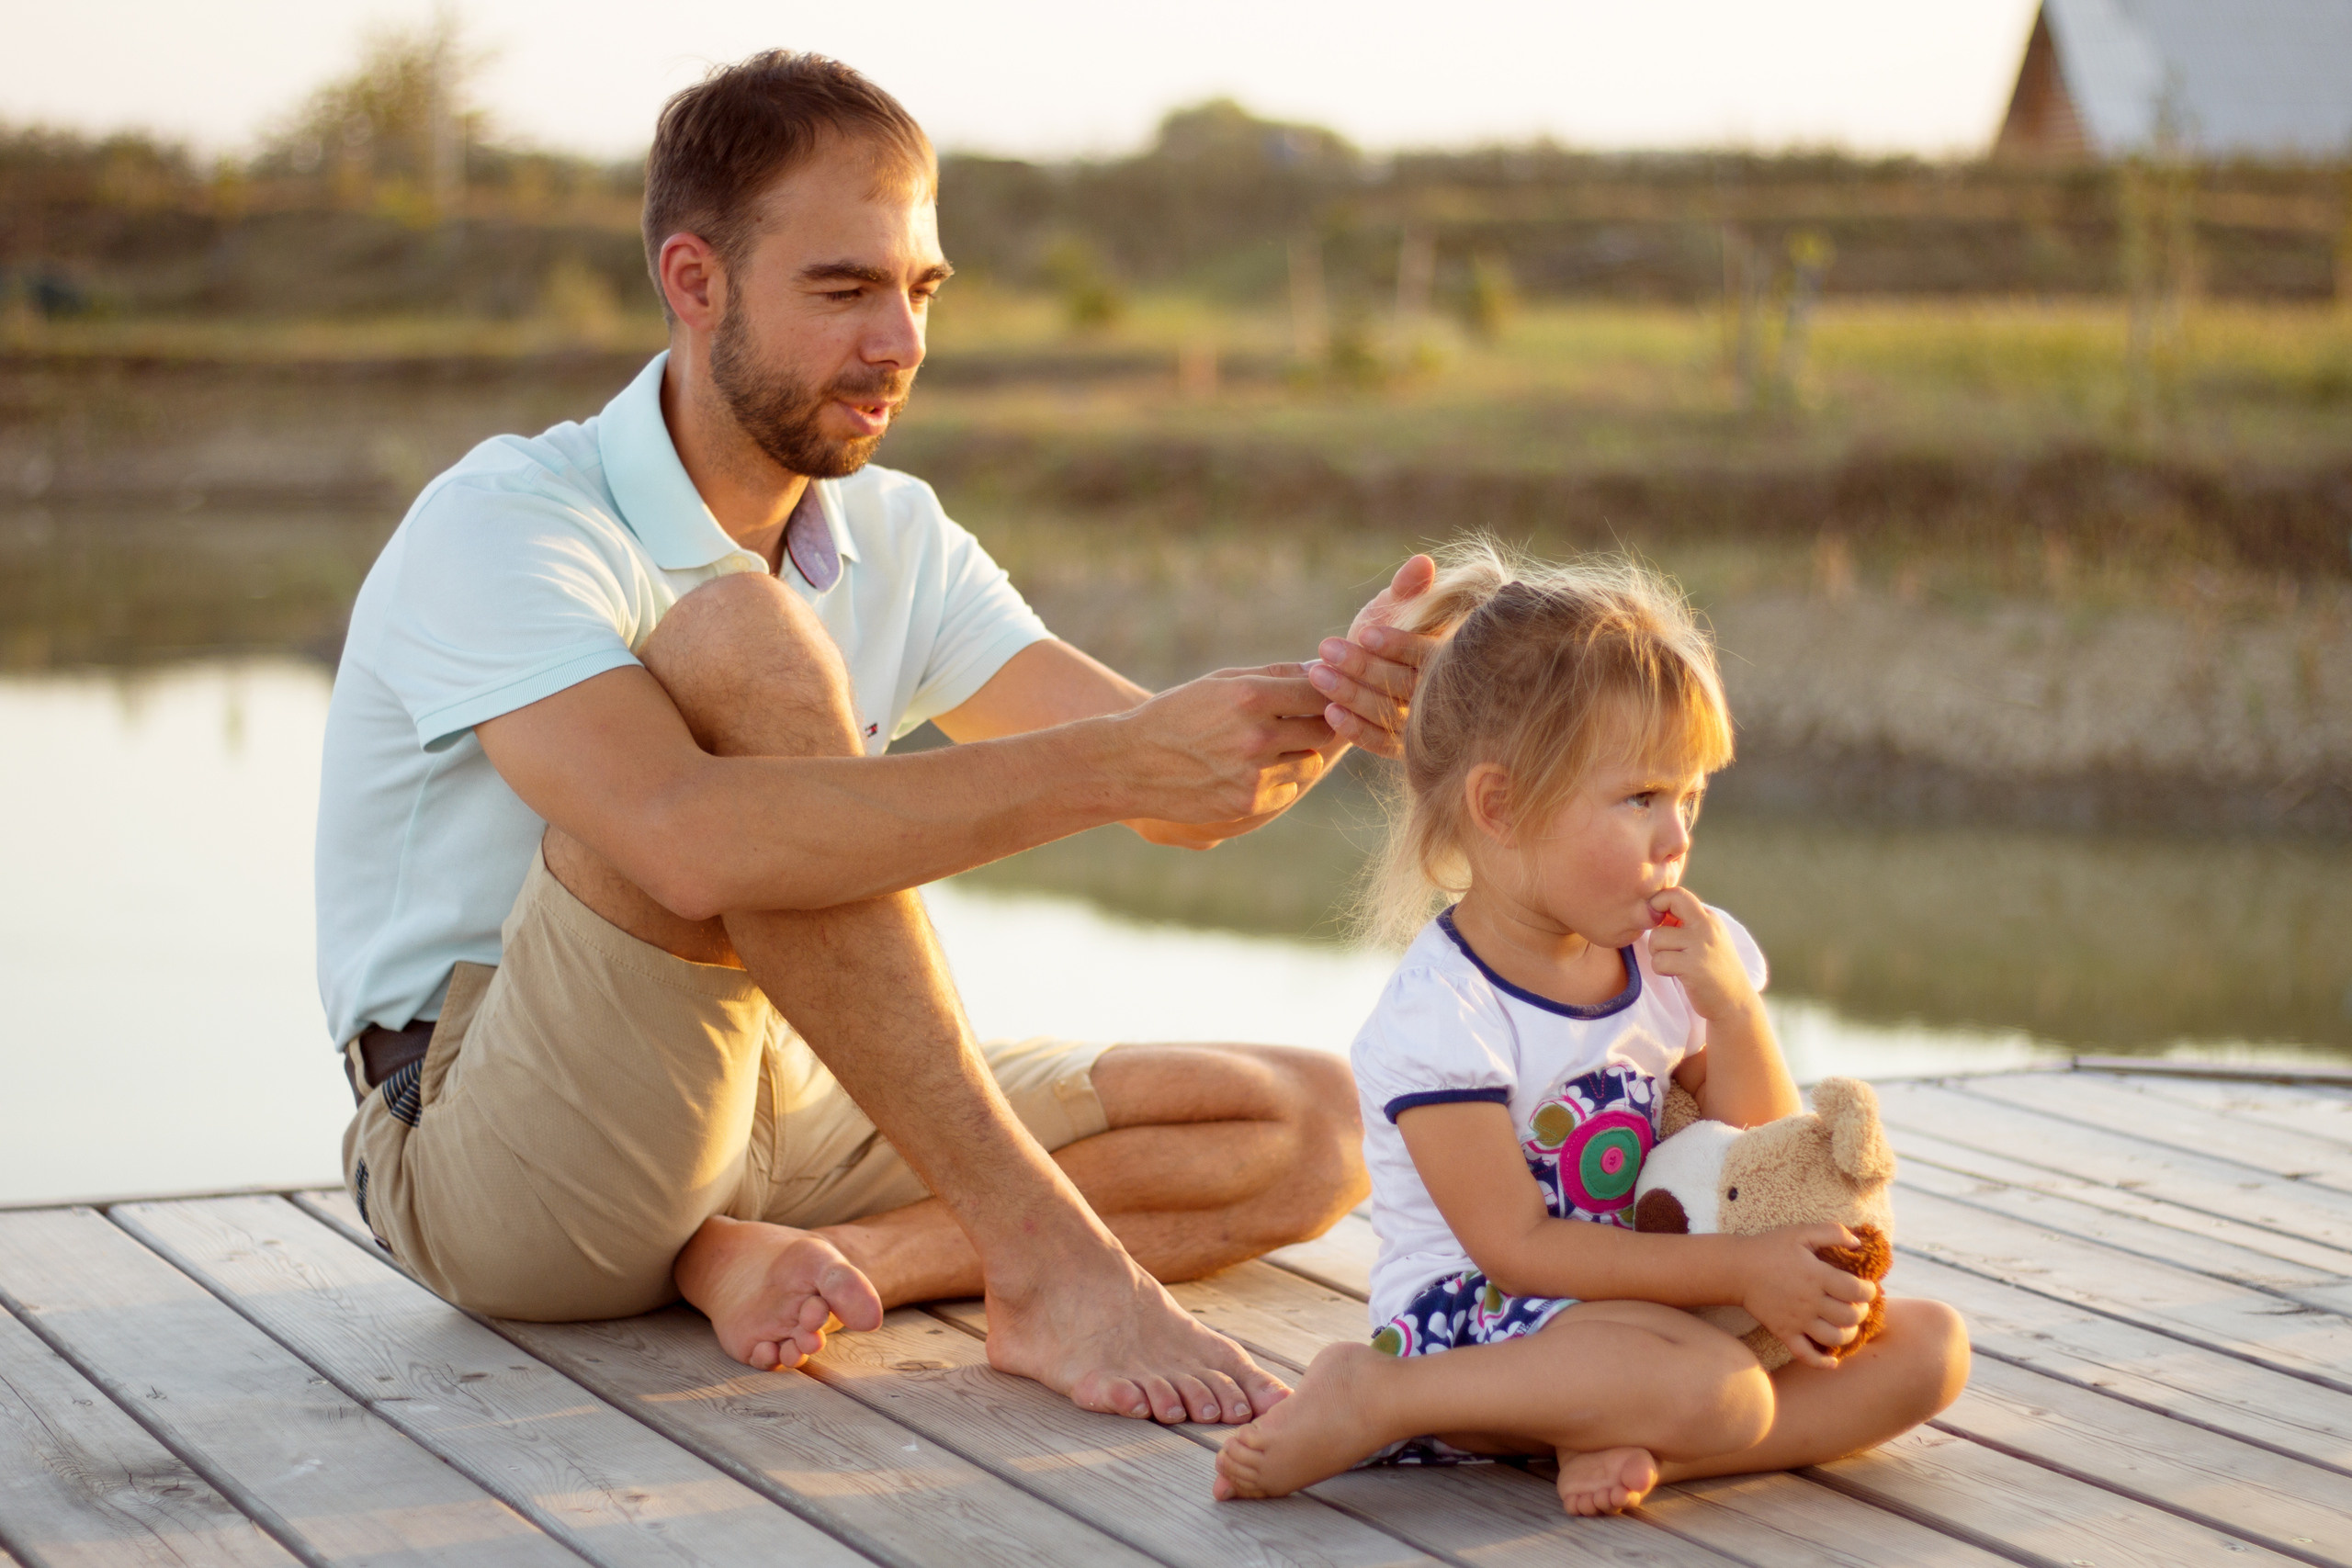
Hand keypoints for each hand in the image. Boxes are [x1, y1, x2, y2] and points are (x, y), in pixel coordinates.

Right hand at [1109, 663, 1338, 833]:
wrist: (1133, 763)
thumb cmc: (1179, 714)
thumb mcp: (1220, 681)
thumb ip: (1273, 676)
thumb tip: (1320, 671)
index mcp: (1250, 696)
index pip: (1317, 691)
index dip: (1323, 692)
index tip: (1317, 695)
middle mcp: (1256, 736)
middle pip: (1323, 728)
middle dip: (1316, 722)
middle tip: (1296, 722)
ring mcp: (1254, 773)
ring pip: (1310, 761)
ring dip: (1297, 753)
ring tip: (1266, 748)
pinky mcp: (1249, 802)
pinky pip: (1289, 789)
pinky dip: (1278, 781)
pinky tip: (1248, 772)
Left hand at [1307, 556, 1439, 759]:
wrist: (1366, 674)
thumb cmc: (1385, 632)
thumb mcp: (1395, 608)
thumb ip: (1408, 589)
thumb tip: (1422, 563)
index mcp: (1453, 656)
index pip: (1431, 655)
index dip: (1400, 645)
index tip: (1364, 633)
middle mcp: (1448, 694)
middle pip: (1407, 686)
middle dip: (1364, 667)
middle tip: (1326, 649)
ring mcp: (1429, 726)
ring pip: (1393, 715)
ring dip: (1353, 695)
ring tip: (1317, 674)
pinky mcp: (1408, 750)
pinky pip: (1386, 745)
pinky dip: (1358, 731)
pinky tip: (1330, 714)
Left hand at [1646, 887, 1760, 1023]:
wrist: (1734, 1001)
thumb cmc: (1712, 969)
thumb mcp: (1705, 939)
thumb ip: (1685, 923)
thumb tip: (1653, 909)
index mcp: (1709, 918)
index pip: (1677, 894)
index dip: (1659, 903)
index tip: (1659, 923)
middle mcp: (1707, 926)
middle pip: (1669, 903)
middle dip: (1656, 921)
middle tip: (1663, 942)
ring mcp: (1701, 946)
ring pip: (1657, 938)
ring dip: (1657, 954)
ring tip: (1674, 963)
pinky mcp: (1693, 967)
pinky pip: (1658, 961)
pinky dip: (1661, 969)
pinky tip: (1675, 974)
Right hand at [1735, 1225, 1877, 1370]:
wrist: (1737, 1269)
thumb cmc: (1770, 1248)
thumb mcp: (1801, 1232)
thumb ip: (1832, 1232)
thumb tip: (1859, 1243)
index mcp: (1817, 1276)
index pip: (1856, 1291)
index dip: (1869, 1291)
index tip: (1867, 1287)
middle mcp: (1810, 1301)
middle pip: (1849, 1317)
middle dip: (1861, 1312)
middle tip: (1858, 1305)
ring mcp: (1797, 1320)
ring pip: (1834, 1338)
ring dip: (1848, 1334)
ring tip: (1847, 1324)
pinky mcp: (1784, 1332)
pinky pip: (1806, 1355)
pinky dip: (1822, 1362)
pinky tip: (1833, 1361)